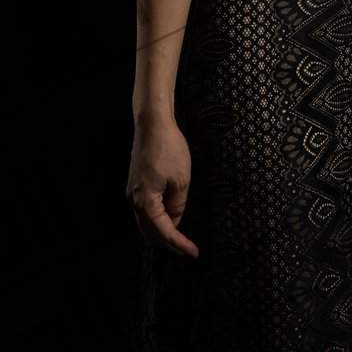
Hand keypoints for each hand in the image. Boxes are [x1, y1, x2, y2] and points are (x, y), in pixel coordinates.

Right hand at [126, 117, 199, 258]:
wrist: (152, 124)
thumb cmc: (168, 148)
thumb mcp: (181, 179)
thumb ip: (178, 204)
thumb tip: (174, 220)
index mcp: (145, 202)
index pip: (164, 232)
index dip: (179, 244)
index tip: (193, 253)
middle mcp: (134, 201)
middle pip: (150, 233)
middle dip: (169, 243)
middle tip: (187, 249)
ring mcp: (132, 193)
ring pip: (146, 223)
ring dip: (162, 232)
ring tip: (180, 238)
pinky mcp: (135, 185)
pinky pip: (145, 211)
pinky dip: (156, 220)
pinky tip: (169, 219)